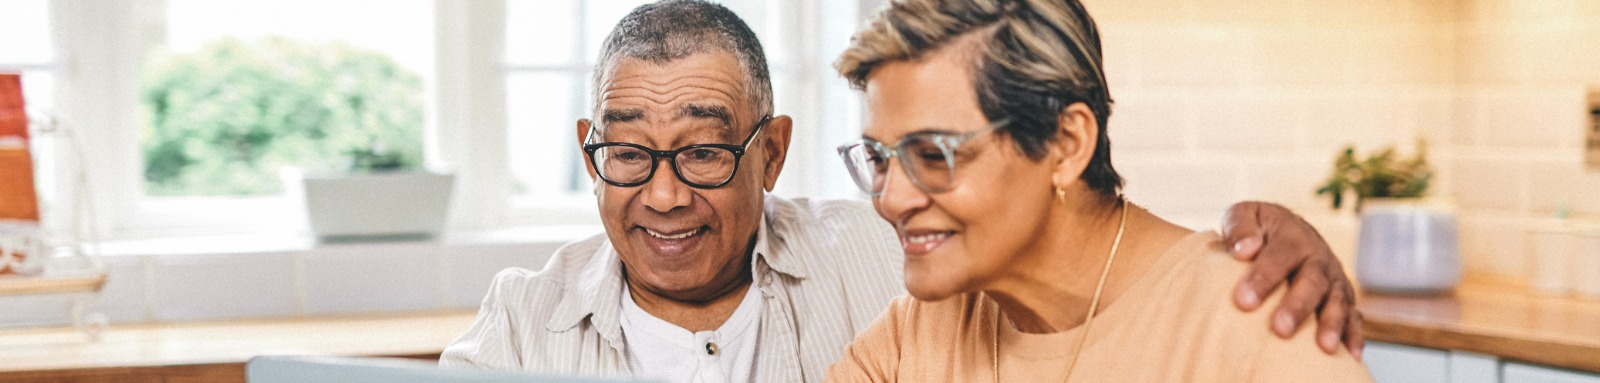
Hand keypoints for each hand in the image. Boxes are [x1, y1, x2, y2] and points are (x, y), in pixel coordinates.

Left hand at [1220, 201, 1362, 360]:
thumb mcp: (1245, 215)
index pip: (1280, 255)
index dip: (1263, 277)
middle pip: (1312, 281)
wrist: (1284, 230)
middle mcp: (1318, 257)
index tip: (1244, 301)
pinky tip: (1351, 356)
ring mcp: (1333, 278)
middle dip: (1298, 306)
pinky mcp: (1342, 298)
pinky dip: (1354, 335)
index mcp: (1293, 236)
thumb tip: (1244, 249)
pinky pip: (1354, 317)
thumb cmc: (1257, 229)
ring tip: (1324, 347)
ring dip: (1332, 323)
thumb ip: (1240, 227)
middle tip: (1280, 328)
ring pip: (1337, 300)